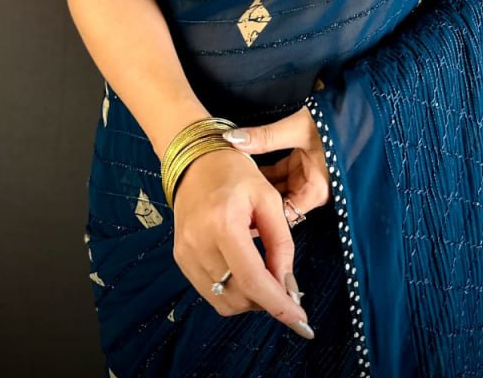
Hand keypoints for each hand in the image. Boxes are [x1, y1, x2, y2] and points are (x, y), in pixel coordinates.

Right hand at [171, 148, 313, 338]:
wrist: (195, 161)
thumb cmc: (236, 173)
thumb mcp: (268, 199)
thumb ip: (281, 243)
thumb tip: (288, 285)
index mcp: (224, 222)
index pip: (253, 279)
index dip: (278, 305)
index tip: (301, 321)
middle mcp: (200, 242)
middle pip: (239, 296)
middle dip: (268, 301)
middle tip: (285, 287)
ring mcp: (186, 253)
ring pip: (224, 301)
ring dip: (251, 299)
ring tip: (265, 278)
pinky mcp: (181, 259)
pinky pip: (210, 293)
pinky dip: (233, 292)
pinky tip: (245, 274)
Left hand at [222, 105, 330, 236]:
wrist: (357, 109)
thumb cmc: (334, 122)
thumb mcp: (298, 128)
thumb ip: (266, 136)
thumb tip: (233, 139)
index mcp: (315, 190)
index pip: (283, 214)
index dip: (261, 214)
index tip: (237, 205)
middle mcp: (312, 189)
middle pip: (278, 201)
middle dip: (257, 195)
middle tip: (231, 188)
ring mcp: (308, 177)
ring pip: (278, 186)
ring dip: (260, 181)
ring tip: (235, 175)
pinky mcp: (305, 164)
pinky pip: (282, 173)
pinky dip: (267, 170)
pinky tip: (248, 164)